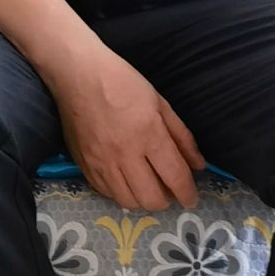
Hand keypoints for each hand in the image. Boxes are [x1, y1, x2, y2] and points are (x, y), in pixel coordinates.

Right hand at [49, 50, 204, 211]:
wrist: (76, 74)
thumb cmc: (122, 82)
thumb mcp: (160, 103)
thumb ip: (181, 137)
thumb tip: (198, 165)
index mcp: (148, 135)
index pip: (175, 177)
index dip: (188, 194)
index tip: (191, 199)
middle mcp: (124, 154)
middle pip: (151, 198)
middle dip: (166, 200)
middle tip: (169, 191)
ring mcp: (101, 161)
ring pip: (127, 201)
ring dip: (142, 200)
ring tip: (147, 188)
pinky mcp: (83, 163)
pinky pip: (105, 192)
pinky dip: (119, 193)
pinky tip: (125, 182)